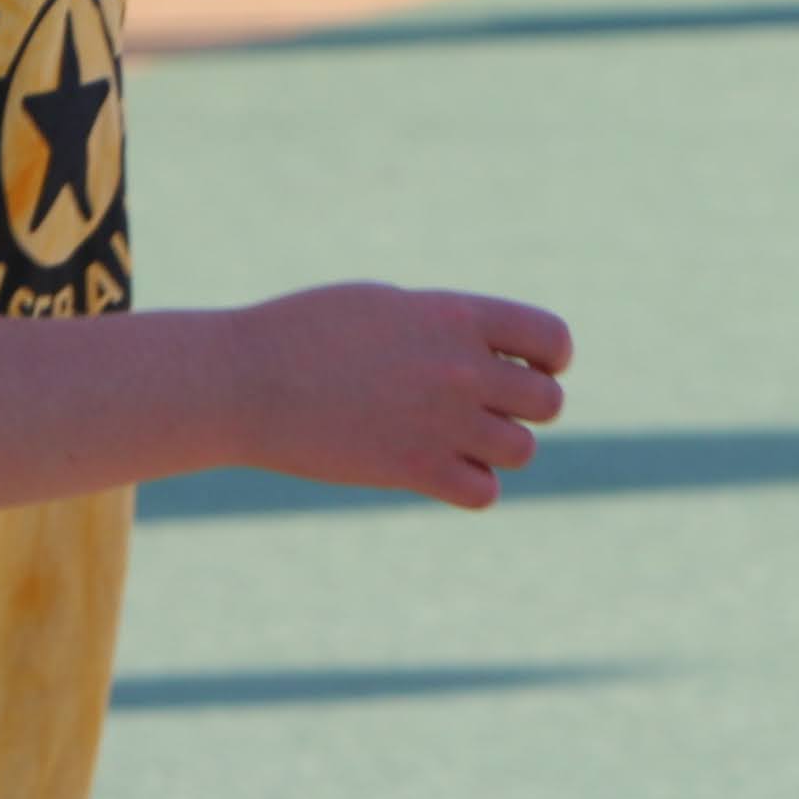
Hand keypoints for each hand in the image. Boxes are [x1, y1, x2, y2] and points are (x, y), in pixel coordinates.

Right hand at [225, 281, 575, 510]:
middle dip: (523, 408)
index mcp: (456, 316)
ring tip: (455, 440)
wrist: (246, 380)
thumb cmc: (306, 333)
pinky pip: (484, 491)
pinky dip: (471, 486)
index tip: (522, 367)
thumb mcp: (388, 307)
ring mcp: (442, 421)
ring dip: (497, 449)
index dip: (549, 358)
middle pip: (547, 402)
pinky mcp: (415, 469)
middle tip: (482, 409)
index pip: (552, 339)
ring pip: (522, 450)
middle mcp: (462, 368)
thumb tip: (486, 353)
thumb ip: (445, 327)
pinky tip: (438, 470)